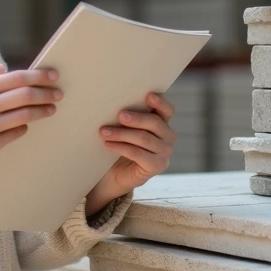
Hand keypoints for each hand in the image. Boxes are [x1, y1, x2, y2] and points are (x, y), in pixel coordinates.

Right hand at [0, 63, 60, 179]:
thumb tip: (4, 68)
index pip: (17, 78)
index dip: (39, 76)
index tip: (53, 77)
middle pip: (25, 95)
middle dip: (46, 93)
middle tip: (58, 94)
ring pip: (25, 115)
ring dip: (42, 111)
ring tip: (51, 109)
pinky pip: (17, 132)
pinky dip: (25, 126)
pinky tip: (27, 123)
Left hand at [85, 92, 175, 215]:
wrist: (113, 174)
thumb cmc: (118, 144)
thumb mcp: (124, 127)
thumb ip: (126, 115)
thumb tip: (112, 101)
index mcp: (162, 123)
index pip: (167, 111)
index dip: (160, 103)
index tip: (148, 96)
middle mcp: (167, 137)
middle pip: (155, 123)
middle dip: (136, 118)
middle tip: (119, 115)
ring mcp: (164, 153)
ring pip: (144, 138)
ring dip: (122, 133)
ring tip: (103, 131)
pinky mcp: (157, 167)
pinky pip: (138, 154)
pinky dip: (121, 147)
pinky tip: (108, 144)